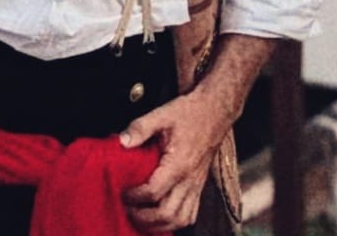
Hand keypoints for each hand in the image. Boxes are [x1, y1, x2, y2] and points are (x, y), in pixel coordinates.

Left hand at [120, 88, 229, 230]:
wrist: (215, 112)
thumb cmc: (189, 113)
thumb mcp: (161, 114)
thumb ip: (139, 128)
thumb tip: (121, 141)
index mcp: (179, 164)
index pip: (154, 191)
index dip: (135, 196)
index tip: (122, 193)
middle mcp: (190, 180)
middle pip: (168, 213)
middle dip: (144, 218)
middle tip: (126, 210)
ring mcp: (197, 185)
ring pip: (182, 219)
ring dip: (160, 225)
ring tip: (141, 219)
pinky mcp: (199, 186)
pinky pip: (191, 214)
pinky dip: (175, 221)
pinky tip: (161, 218)